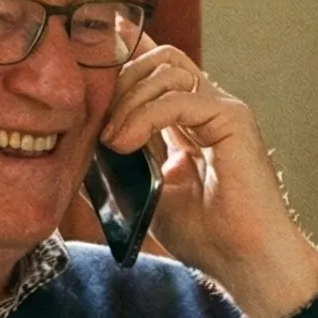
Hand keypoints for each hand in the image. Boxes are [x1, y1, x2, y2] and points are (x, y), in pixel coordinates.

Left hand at [101, 41, 317, 317]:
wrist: (244, 261)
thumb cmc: (205, 237)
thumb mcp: (143, 198)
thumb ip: (115, 169)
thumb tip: (74, 153)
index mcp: (189, 123)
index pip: (156, 71)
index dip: (126, 57)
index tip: (90, 56)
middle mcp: (208, 109)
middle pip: (160, 59)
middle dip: (121, 79)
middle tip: (96, 119)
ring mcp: (223, 110)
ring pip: (169, 69)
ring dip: (129, 99)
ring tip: (111, 140)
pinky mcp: (233, 120)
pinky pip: (180, 99)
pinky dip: (146, 116)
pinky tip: (125, 142)